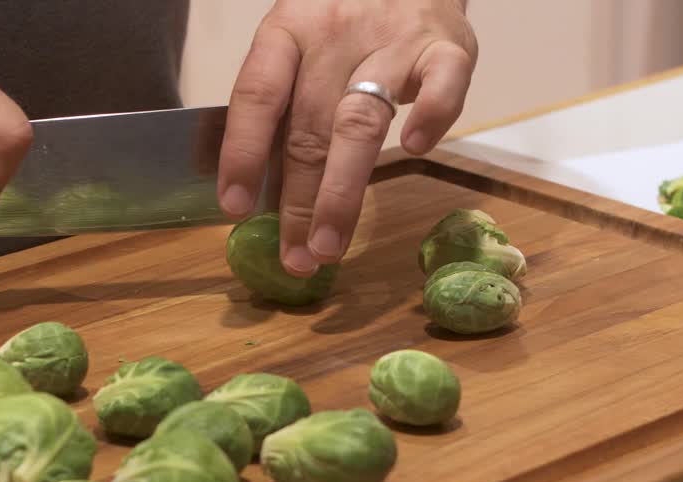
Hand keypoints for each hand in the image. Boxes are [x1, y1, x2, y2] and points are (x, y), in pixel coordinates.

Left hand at [217, 0, 476, 275]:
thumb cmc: (344, 20)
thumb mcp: (301, 44)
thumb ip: (283, 104)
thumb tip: (253, 190)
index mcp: (289, 30)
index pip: (257, 94)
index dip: (243, 152)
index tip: (235, 207)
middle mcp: (336, 35)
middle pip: (308, 127)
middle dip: (296, 201)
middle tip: (292, 257)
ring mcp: (393, 42)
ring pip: (361, 123)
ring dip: (341, 193)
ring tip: (327, 246)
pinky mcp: (447, 49)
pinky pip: (441, 86)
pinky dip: (430, 116)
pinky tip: (414, 150)